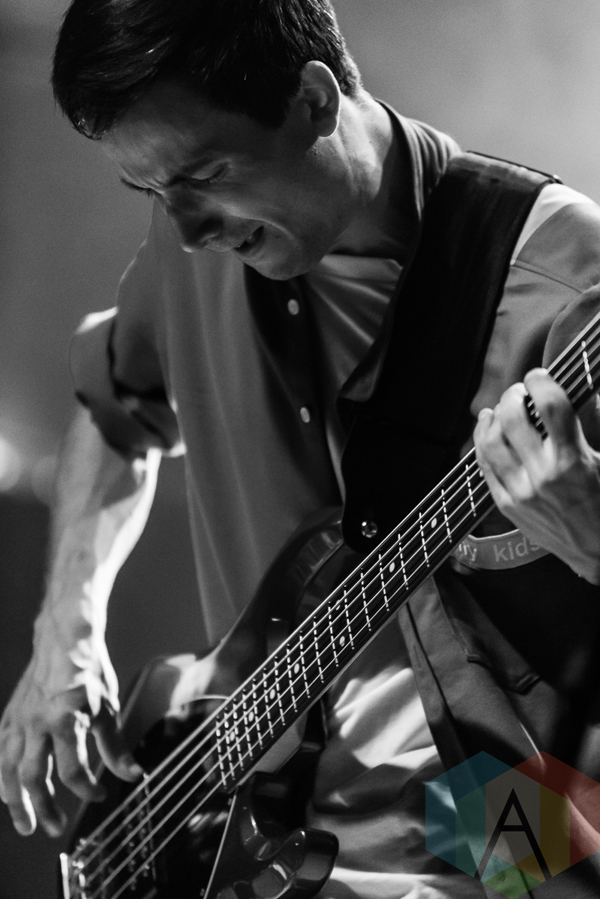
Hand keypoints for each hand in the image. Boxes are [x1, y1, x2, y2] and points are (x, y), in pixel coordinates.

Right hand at [0, 618, 141, 836]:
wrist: (63, 640)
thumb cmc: (89, 670)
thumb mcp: (108, 707)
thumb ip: (115, 747)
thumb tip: (131, 776)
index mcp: (67, 720)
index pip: (74, 771)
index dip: (86, 790)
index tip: (97, 795)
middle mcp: (39, 723)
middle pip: (34, 778)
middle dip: (44, 808)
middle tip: (54, 828)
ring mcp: (20, 721)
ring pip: (9, 770)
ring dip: (17, 801)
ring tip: (26, 823)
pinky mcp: (10, 717)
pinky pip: (0, 753)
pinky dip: (2, 776)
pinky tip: (8, 790)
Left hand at [474, 368, 599, 583]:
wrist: (598, 552)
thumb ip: (592, 424)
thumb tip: (584, 392)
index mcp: (574, 460)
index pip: (550, 405)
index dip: (542, 381)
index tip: (540, 376)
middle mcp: (543, 475)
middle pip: (513, 418)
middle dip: (514, 395)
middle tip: (521, 392)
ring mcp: (520, 491)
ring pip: (490, 441)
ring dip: (492, 417)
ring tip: (500, 408)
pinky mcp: (507, 505)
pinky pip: (483, 466)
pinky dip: (482, 442)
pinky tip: (488, 429)